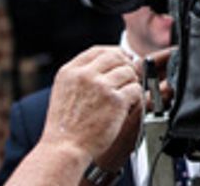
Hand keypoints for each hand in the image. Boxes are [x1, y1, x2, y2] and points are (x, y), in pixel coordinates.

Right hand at [41, 46, 144, 168]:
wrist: (64, 149)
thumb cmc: (64, 128)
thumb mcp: (63, 93)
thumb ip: (80, 77)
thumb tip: (106, 66)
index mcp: (70, 72)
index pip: (97, 51)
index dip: (113, 53)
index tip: (122, 58)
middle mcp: (85, 75)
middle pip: (116, 56)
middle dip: (126, 65)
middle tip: (130, 76)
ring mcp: (101, 87)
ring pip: (129, 72)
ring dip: (131, 82)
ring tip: (126, 96)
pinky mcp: (116, 101)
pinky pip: (135, 89)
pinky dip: (136, 97)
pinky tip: (128, 106)